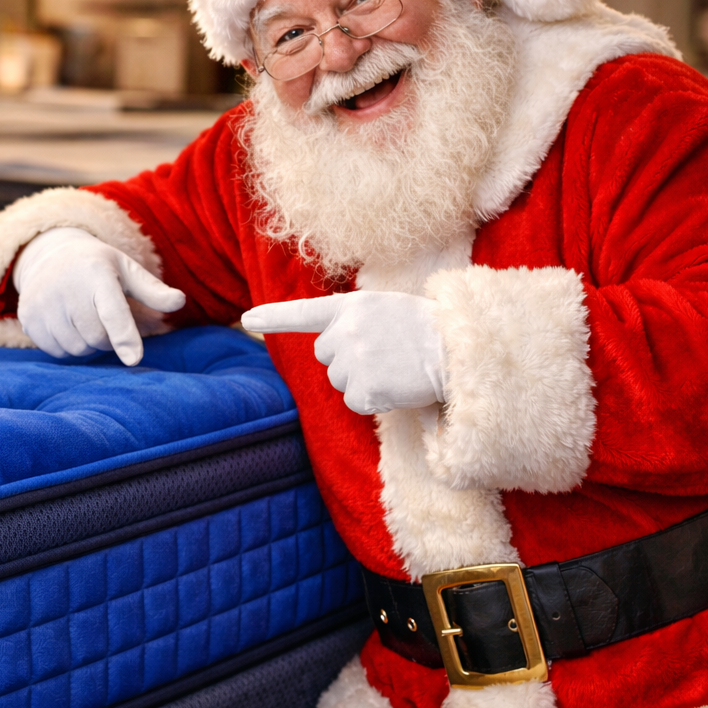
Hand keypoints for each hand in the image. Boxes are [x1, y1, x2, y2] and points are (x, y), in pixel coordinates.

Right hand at [13, 227, 185, 365]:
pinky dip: (66, 346)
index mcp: (96, 273)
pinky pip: (56, 351)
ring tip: (84, 319)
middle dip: (106, 337)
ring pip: (76, 348)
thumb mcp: (126, 270)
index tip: (134, 359)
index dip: (124, 337)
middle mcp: (66, 286)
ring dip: (87, 343)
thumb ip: (152, 290)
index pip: (112, 311)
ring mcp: (43, 302)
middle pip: (96, 338)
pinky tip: (66, 324)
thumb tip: (180, 302)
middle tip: (102, 317)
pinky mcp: (28, 317)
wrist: (49, 255)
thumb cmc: (97, 267)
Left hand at [242, 290, 446, 413]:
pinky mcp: (363, 388)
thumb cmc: (431, 330)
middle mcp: (346, 330)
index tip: (246, 319)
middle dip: (347, 360)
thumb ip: (356, 321)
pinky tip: (397, 386)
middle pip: (325, 356)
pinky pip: (355, 402)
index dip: (273, 317)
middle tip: (385, 356)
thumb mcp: (389, 308)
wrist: (461, 350)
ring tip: (396, 369)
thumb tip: (330, 350)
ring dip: (362, 381)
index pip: (305, 311)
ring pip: (339, 381)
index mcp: (353, 306)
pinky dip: (374, 400)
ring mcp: (353, 360)